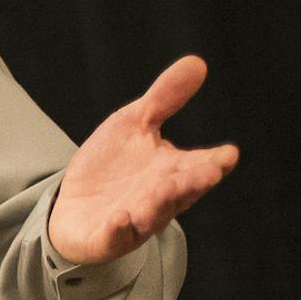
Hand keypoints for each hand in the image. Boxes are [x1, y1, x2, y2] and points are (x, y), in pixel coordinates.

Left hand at [48, 56, 237, 264]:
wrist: (73, 206)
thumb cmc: (113, 166)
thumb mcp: (134, 124)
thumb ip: (163, 99)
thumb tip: (197, 62)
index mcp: (174, 170)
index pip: (201, 165)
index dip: (214, 161)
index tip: (226, 155)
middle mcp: (160, 197)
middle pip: (182, 190)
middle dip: (194, 181)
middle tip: (209, 171)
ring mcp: (135, 219)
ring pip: (153, 213)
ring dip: (160, 203)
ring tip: (167, 188)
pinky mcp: (107, 237)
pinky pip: (114, 235)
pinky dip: (119, 228)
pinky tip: (121, 218)